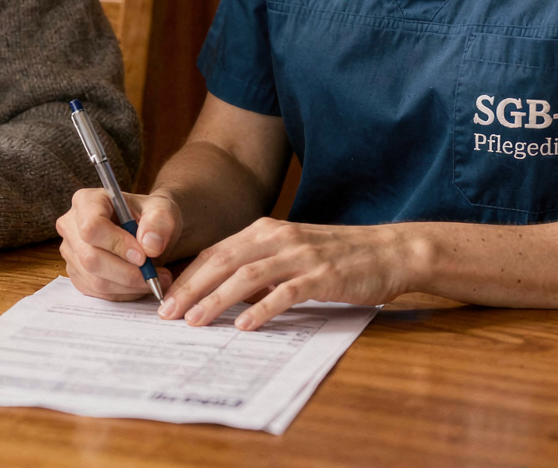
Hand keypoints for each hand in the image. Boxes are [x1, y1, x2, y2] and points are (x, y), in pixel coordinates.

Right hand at [56, 187, 180, 300]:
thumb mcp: (163, 210)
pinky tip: (138, 283)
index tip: (143, 256)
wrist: (148, 230)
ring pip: (95, 280)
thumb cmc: (150, 217)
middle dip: (127, 272)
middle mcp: (71, 226)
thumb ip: (160, 222)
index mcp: (86, 201)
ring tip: (154, 278)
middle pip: (91, 258)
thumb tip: (149, 246)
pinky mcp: (77, 274)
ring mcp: (71, 252)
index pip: (91, 226)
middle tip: (155, 273)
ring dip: (129, 286)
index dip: (117, 244)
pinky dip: (123, 293)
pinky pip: (97, 293)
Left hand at [158, 218, 416, 329]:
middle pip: (223, 261)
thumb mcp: (293, 255)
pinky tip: (244, 325)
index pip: (216, 252)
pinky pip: (285, 292)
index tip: (166, 299)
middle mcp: (278, 237)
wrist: (391, 251)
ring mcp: (300, 255)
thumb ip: (261, 269)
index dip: (188, 276)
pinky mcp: (322, 275)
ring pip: (247, 275)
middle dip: (191, 288)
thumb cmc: (340, 257)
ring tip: (195, 321)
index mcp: (267, 230)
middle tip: (167, 314)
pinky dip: (262, 308)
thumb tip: (227, 295)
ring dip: (216, 299)